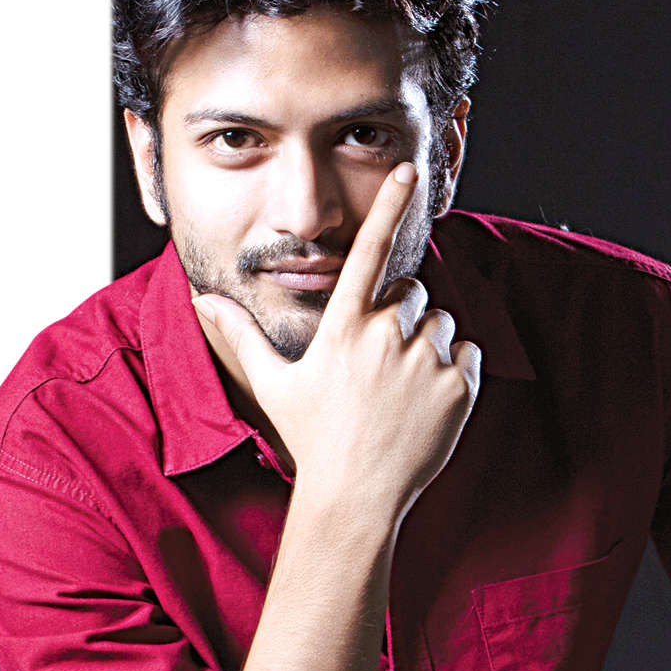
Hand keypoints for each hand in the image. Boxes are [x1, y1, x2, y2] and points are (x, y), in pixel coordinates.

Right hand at [190, 163, 482, 527]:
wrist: (356, 499)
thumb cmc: (313, 440)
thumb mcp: (274, 385)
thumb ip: (242, 335)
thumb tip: (203, 302)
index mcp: (343, 327)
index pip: (368, 250)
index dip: (389, 206)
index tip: (410, 170)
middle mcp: (385, 334)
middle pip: (412, 292)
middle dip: (401, 316)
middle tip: (380, 365)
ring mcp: (425, 359)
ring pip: (441, 322)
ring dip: (428, 345)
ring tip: (401, 391)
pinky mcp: (457, 385)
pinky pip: (468, 354)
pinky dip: (454, 373)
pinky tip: (425, 405)